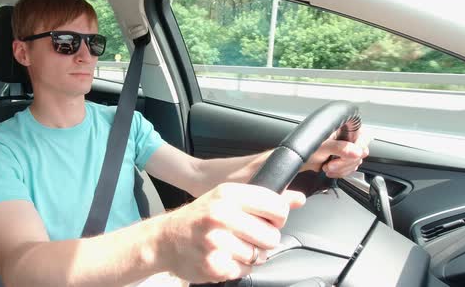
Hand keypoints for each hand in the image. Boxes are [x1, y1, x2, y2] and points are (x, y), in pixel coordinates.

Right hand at [158, 183, 304, 282]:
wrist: (165, 239)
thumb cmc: (200, 217)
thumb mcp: (227, 197)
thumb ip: (263, 198)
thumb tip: (299, 198)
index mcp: (228, 194)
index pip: (276, 206)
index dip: (277, 217)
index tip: (268, 219)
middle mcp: (221, 215)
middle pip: (272, 236)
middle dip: (264, 239)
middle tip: (248, 235)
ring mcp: (216, 242)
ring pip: (260, 256)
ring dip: (251, 255)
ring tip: (233, 246)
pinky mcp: (214, 265)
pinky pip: (246, 270)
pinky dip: (239, 267)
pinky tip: (224, 256)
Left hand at [302, 128, 370, 177]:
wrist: (298, 160)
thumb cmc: (304, 148)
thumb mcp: (322, 147)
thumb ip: (339, 148)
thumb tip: (357, 152)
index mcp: (342, 127)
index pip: (363, 134)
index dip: (359, 146)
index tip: (353, 155)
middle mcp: (346, 136)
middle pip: (361, 151)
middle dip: (346, 161)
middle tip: (332, 164)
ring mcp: (346, 148)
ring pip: (357, 161)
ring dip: (342, 168)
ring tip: (327, 167)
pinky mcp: (344, 159)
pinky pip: (351, 168)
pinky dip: (342, 172)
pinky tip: (331, 171)